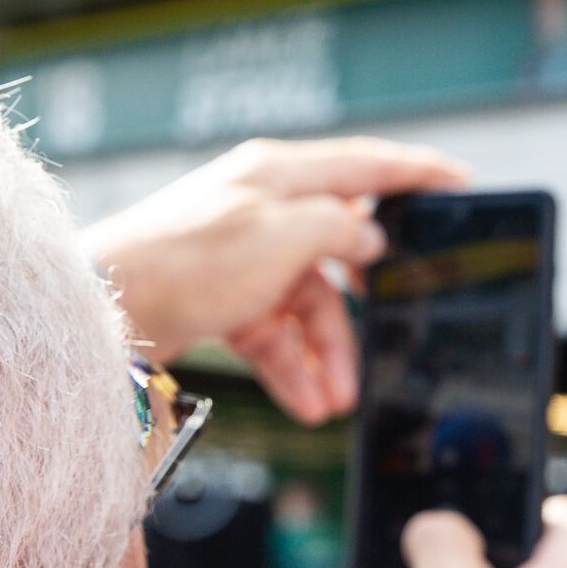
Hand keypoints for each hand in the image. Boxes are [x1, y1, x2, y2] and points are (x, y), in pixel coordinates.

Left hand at [81, 137, 466, 421]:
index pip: (366, 164)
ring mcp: (242, 254)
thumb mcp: (281, 236)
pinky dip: (292, 366)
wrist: (105, 312)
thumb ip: (339, 228)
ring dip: (327, 353)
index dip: (418, 174)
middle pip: (340, 249)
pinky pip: (274, 332)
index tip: (461, 185)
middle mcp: (263, 208)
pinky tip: (307, 402)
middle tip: (400, 329)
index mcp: (280, 173)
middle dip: (367, 303)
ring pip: (308, 303)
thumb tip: (369, 236)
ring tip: (339, 399)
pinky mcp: (222, 298)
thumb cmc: (183, 260)